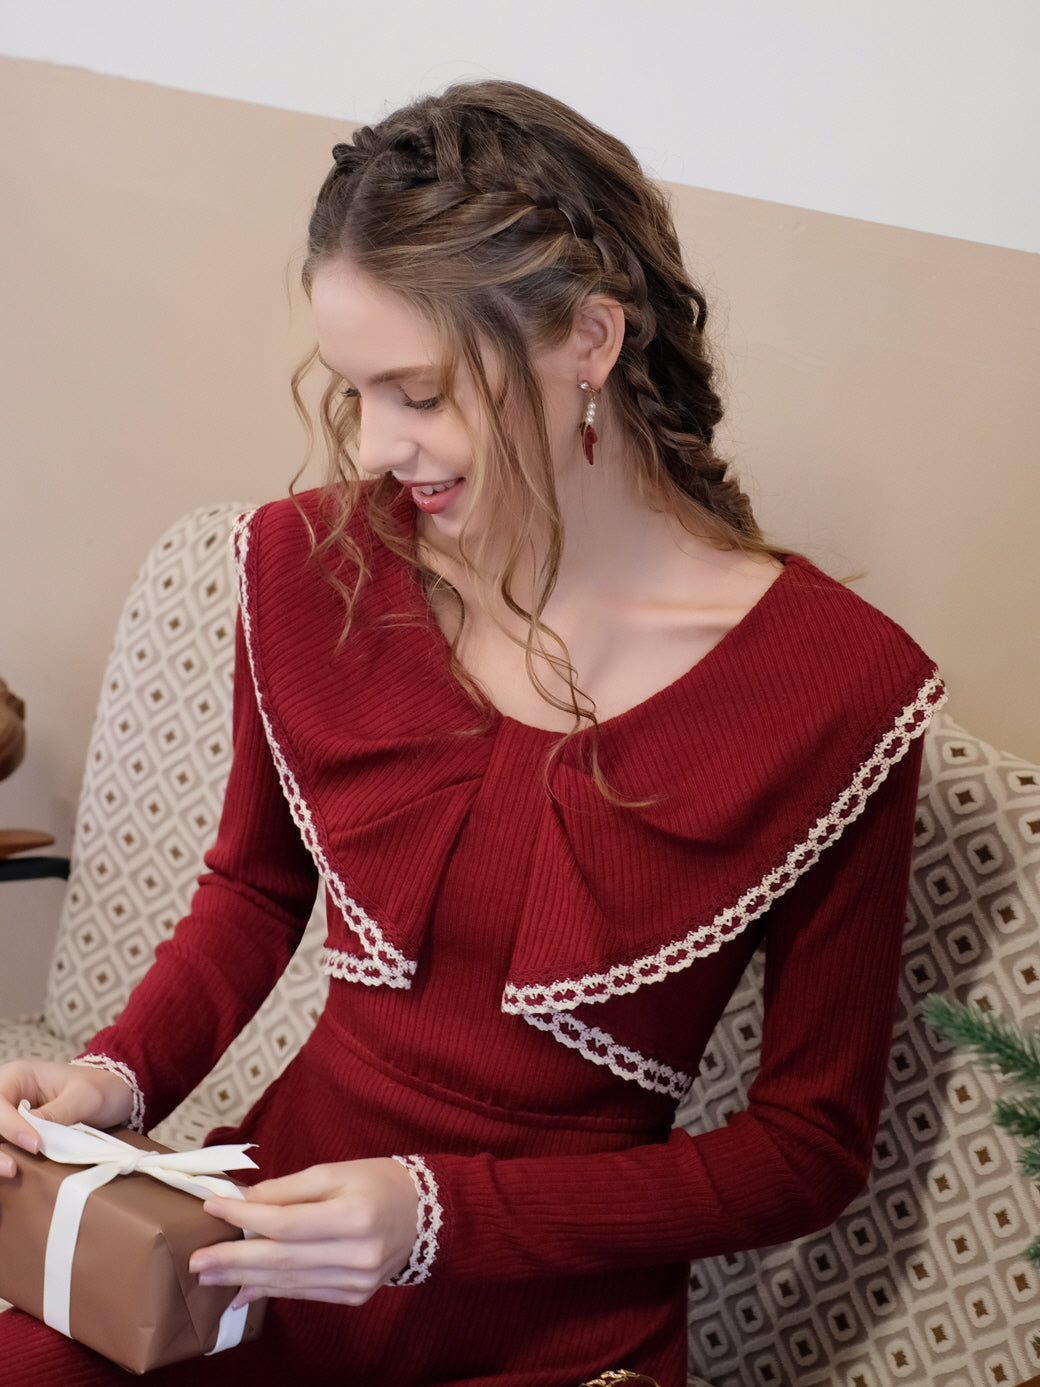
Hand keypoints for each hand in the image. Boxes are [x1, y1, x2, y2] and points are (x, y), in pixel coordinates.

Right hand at [0, 1059, 134, 1177]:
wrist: (113, 1093)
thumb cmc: (100, 1087)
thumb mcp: (85, 1096)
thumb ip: (57, 1112)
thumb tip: (31, 1132)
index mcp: (18, 1076)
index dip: (11, 1127)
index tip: (35, 1145)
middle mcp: (5, 1097)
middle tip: (12, 1169)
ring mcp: (7, 1119)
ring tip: (10, 1173)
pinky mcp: (13, 1139)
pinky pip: (3, 1149)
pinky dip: (4, 1160)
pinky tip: (10, 1175)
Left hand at [189, 1158, 419, 1307]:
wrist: (424, 1213)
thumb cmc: (376, 1181)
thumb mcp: (334, 1170)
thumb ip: (288, 1187)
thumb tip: (243, 1199)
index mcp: (354, 1215)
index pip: (286, 1222)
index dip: (245, 1216)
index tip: (212, 1207)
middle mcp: (357, 1254)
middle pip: (282, 1258)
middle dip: (234, 1259)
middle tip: (195, 1260)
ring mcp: (357, 1281)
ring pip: (289, 1281)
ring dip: (243, 1279)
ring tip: (207, 1275)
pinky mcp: (354, 1296)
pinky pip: (304, 1293)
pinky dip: (271, 1291)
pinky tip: (242, 1291)